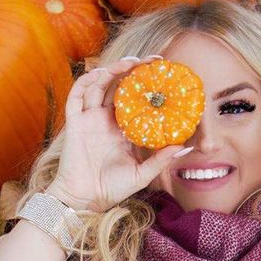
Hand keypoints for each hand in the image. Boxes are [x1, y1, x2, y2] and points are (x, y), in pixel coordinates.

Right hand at [46, 55, 193, 212]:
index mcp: (122, 129)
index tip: (166, 75)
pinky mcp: (74, 123)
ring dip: (112, 70)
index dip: (148, 85)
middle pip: (118, 86)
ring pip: (98, 85)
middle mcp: (105, 120)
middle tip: (153, 61)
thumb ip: (161, 160)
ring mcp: (89, 120)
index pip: (136, 100)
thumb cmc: (112, 189)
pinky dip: (86, 82)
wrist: (84, 200)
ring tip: (130, 62)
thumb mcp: (142, 174)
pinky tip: (101, 73)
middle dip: (134, 70)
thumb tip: (185, 147)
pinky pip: (77, 96)